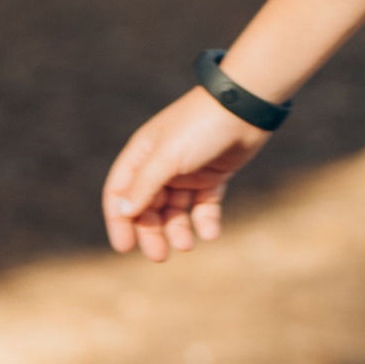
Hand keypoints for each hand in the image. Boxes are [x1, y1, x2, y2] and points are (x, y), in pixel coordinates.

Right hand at [101, 87, 270, 259]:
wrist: (245, 108)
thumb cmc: (201, 127)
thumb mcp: (168, 157)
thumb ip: (145, 185)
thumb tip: (123, 210)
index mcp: (142, 155)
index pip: (120, 192)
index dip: (119, 220)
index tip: (124, 247)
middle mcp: (161, 164)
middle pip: (148, 207)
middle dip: (152, 232)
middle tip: (160, 256)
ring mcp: (187, 172)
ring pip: (175, 210)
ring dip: (178, 229)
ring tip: (187, 245)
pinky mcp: (213, 176)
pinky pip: (203, 206)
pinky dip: (205, 221)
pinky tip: (209, 233)